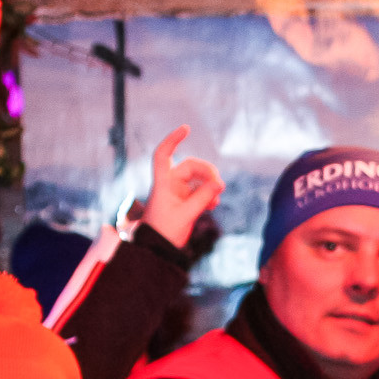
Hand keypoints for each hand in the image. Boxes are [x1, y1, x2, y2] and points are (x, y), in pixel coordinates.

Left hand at [142, 125, 225, 249]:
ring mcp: (177, 192)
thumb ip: (204, 198)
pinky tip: (213, 205)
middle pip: (191, 167)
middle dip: (208, 173)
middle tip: (220, 186)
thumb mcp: (187, 215)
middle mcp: (170, 184)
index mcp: (163, 183)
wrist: (158, 249)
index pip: (163, 154)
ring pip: (198, 179)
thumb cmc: (165, 232)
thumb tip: (220, 183)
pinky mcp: (184, 202)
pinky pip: (200, 191)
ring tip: (217, 200)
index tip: (186, 129)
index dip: (173, 140)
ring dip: (210, 186)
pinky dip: (208, 195)